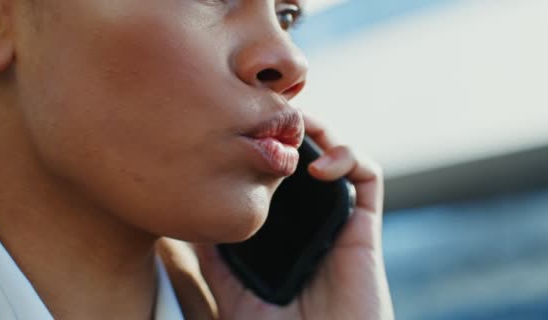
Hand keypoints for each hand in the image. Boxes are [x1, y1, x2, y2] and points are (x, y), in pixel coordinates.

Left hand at [160, 114, 393, 319]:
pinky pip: (368, 175)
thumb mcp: (230, 289)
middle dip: (289, 125)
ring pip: (336, 152)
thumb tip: (179, 218)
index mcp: (281, 227)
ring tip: (295, 126)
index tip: (237, 124)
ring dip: (320, 129)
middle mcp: (308, 217)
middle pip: (304, 153)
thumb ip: (212, 255)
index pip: (274, 172)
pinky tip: (320, 168)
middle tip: (265, 111)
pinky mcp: (364, 225)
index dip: (261, 143)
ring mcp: (336, 217)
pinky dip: (349, 156)